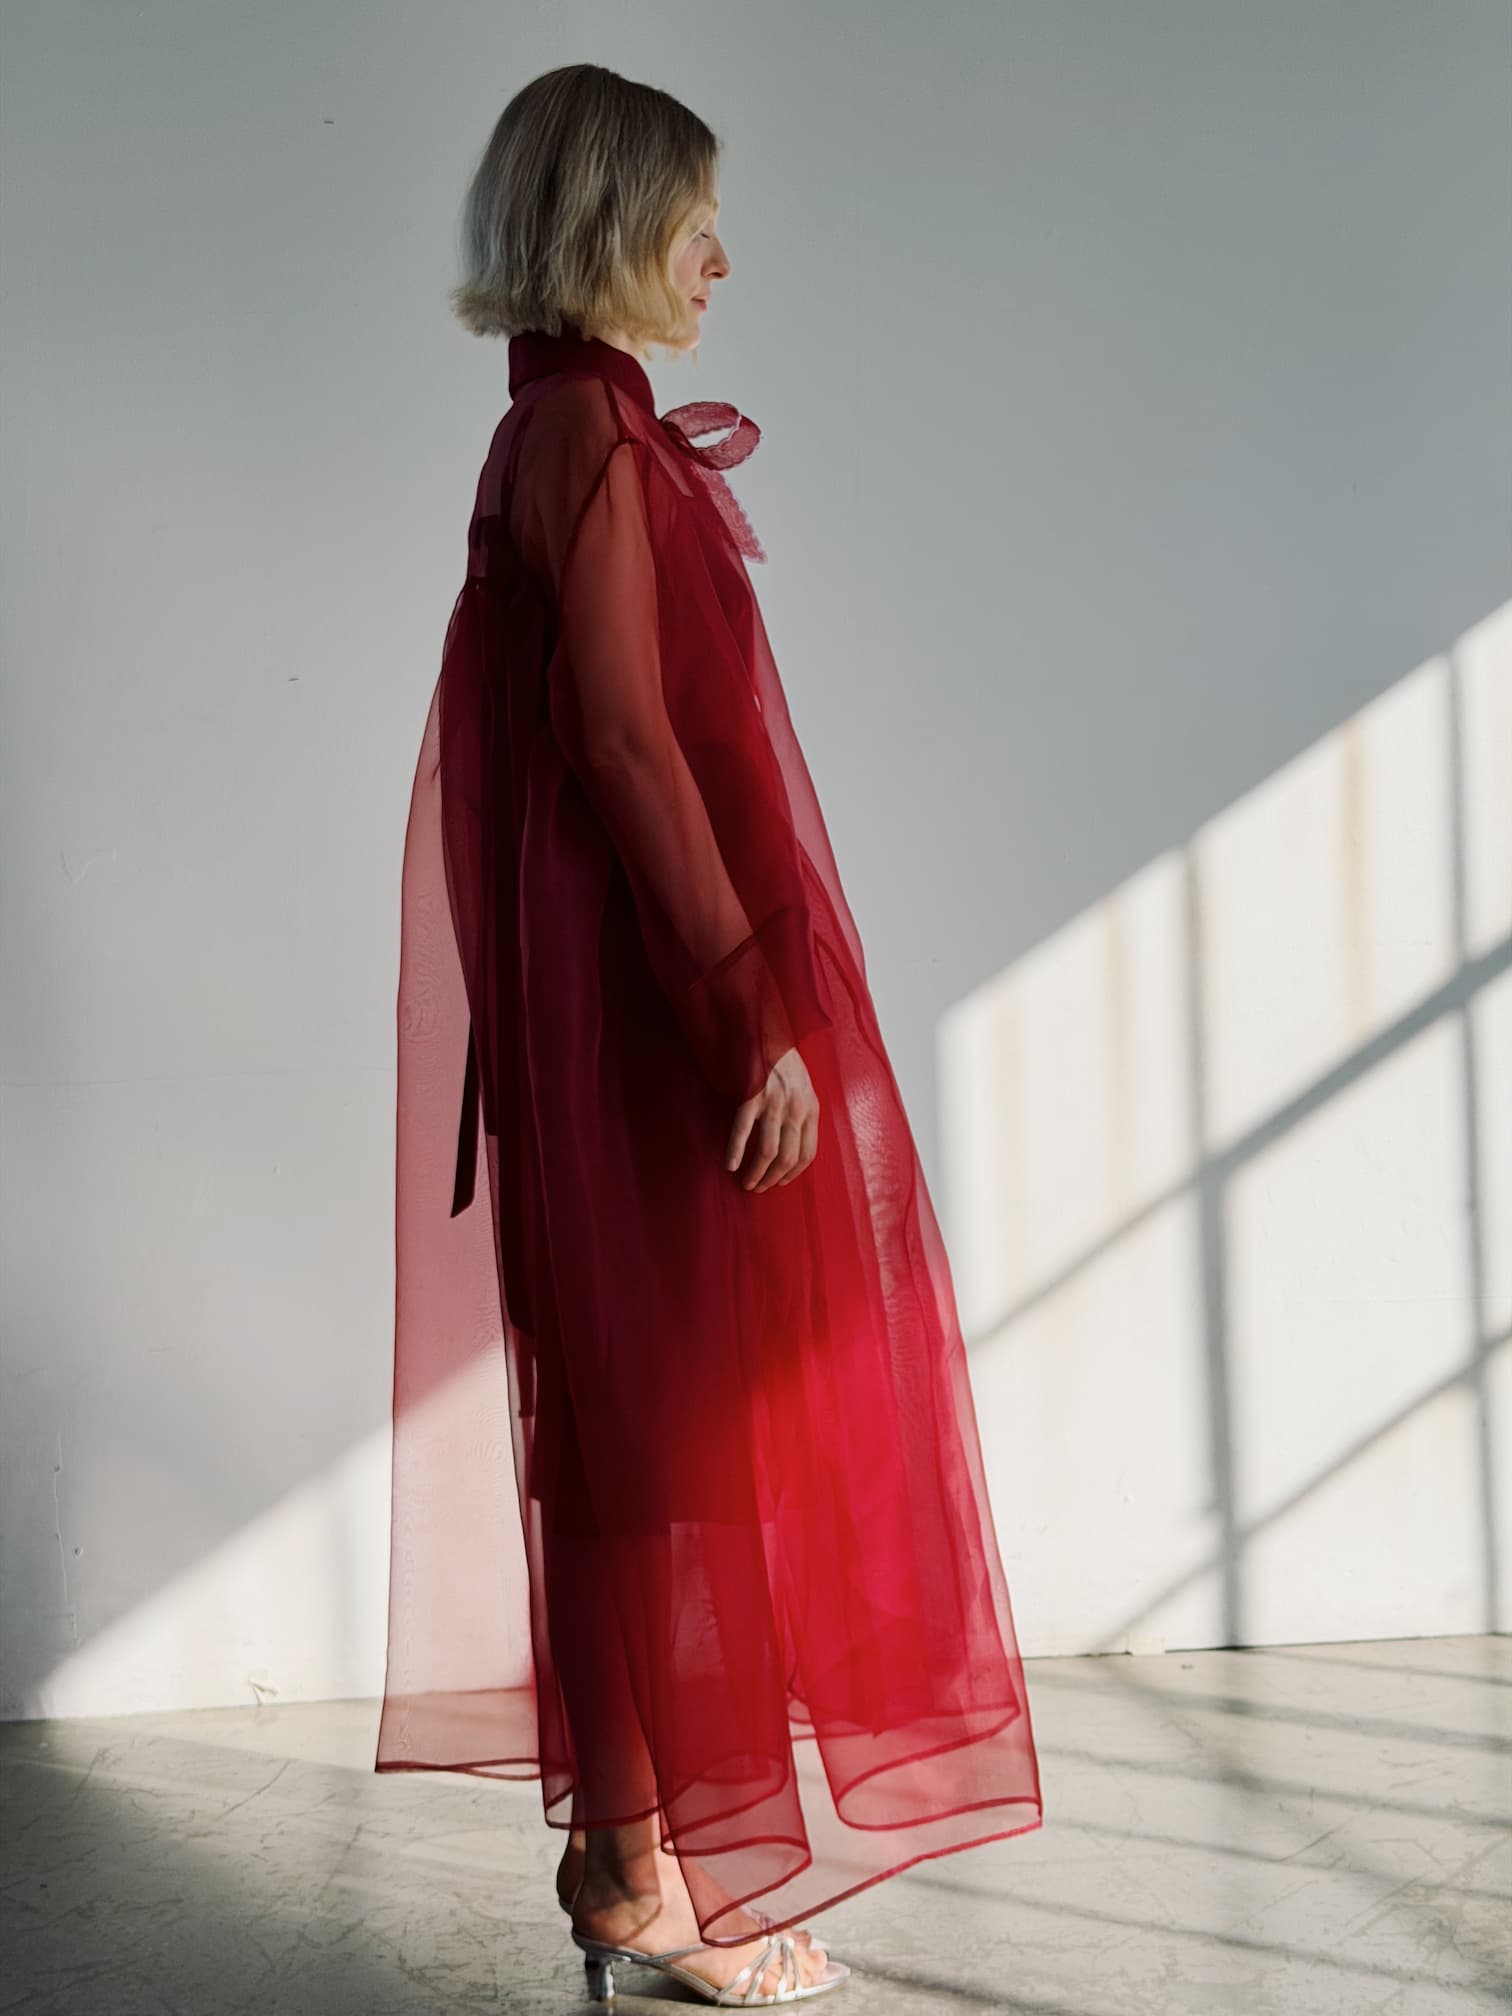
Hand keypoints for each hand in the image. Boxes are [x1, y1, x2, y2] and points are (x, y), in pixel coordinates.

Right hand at [726, 1046, 819, 1191]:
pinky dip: (735, 1151)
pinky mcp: (752, 1095)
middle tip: (758, 1188)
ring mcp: (774, 1103)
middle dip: (772, 1179)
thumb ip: (802, 1112)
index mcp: (812, 1109)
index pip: (808, 1154)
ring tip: (746, 1183)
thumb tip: (793, 1142)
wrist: (768, 1031)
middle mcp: (796, 1108)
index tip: (781, 1182)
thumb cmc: (784, 1061)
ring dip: (756, 1173)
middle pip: (788, 1158)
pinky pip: (743, 1131)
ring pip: (768, 1151)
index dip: (793, 1174)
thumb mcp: (804, 1087)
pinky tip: (729, 1165)